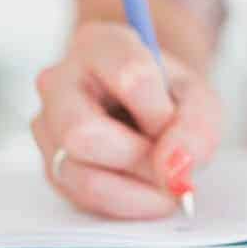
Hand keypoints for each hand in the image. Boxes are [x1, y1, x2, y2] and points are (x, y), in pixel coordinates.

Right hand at [31, 21, 221, 218]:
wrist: (149, 107)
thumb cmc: (170, 97)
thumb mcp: (199, 100)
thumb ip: (196, 127)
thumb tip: (174, 169)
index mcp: (100, 45)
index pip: (130, 77)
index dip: (161, 113)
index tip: (175, 123)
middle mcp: (60, 81)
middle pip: (83, 132)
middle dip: (138, 158)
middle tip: (169, 162)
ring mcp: (47, 125)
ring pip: (79, 173)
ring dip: (135, 187)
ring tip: (164, 181)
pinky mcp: (50, 165)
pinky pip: (80, 198)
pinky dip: (125, 202)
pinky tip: (148, 192)